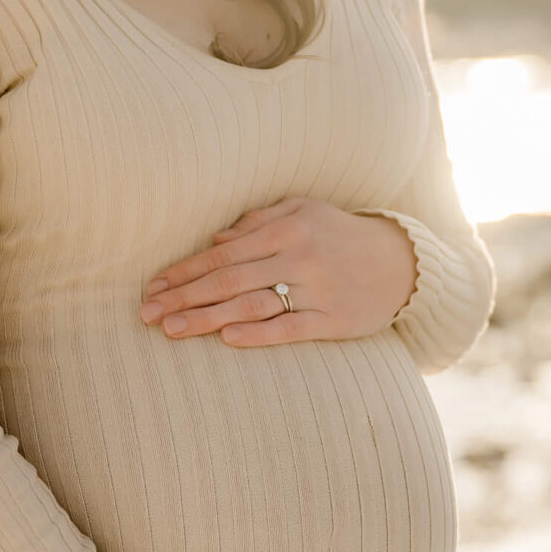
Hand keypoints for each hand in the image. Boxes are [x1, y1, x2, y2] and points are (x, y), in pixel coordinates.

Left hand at [138, 196, 417, 347]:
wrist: (403, 264)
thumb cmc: (342, 236)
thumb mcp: (305, 212)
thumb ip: (260, 222)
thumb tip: (215, 241)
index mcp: (287, 228)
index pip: (224, 252)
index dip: (185, 271)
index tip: (154, 288)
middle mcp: (298, 256)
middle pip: (229, 279)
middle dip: (184, 297)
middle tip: (148, 315)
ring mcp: (316, 290)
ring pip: (252, 304)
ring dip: (207, 318)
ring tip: (171, 330)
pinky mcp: (334, 321)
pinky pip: (290, 328)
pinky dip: (258, 334)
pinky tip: (227, 339)